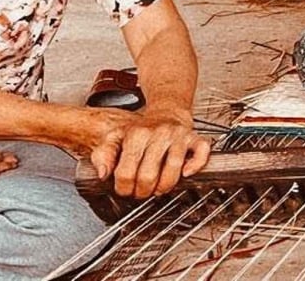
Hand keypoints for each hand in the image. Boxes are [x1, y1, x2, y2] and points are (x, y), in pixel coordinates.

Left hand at [88, 106, 210, 198]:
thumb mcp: (116, 137)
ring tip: (157, 188)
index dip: (123, 188)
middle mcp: (158, 134)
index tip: (125, 189)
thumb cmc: (141, 130)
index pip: (126, 173)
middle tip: (141, 191)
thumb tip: (103, 174)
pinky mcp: (194, 137)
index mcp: (136, 134)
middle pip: (148, 176)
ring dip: (164, 187)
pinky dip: (196, 165)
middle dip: (143, 192)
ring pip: (173, 170)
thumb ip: (103, 155)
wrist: (166, 113)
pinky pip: (201, 152)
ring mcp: (178, 135)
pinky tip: (186, 173)